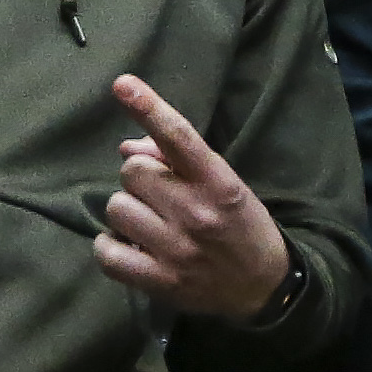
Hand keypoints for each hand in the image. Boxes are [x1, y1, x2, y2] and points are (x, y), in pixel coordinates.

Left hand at [91, 75, 292, 319]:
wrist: (264, 289)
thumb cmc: (241, 225)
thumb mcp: (225, 184)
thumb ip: (179, 162)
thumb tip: (127, 147)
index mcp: (219, 182)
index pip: (178, 136)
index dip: (148, 106)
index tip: (122, 83)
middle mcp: (196, 213)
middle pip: (133, 171)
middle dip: (140, 178)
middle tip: (159, 194)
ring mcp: (176, 250)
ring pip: (117, 207)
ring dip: (127, 211)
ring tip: (147, 222)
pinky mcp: (160, 282)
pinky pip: (108, 254)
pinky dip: (109, 246)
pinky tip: (127, 245)